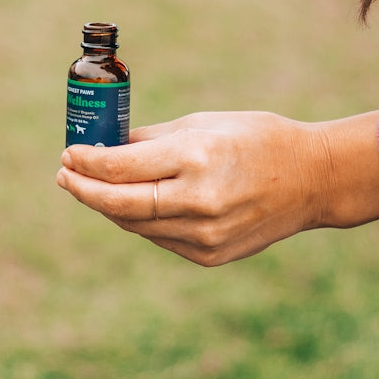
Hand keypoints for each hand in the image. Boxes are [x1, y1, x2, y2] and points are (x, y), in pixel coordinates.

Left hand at [55, 110, 378, 265]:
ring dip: (107, 207)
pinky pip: (159, 237)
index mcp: (196, 158)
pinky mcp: (209, 255)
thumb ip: (151, 139)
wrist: (313, 180)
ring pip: (135, 225)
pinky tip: (130, 205)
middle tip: (65, 175)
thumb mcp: (203, 123)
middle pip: (119, 204)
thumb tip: (105, 146)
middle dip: (84, 190)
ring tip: (90, 188)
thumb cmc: (256, 138)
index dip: (86, 163)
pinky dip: (139, 221)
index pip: (120, 168)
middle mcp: (198, 201)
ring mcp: (204, 234)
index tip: (68, 154)